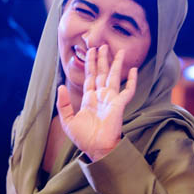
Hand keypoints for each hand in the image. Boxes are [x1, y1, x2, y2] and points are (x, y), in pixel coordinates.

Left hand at [57, 44, 136, 161]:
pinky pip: (128, 90)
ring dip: (116, 64)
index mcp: (89, 99)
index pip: (90, 76)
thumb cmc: (83, 138)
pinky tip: (133, 70)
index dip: (91, 63)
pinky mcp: (119, 104)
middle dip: (102, 59)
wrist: (96, 149)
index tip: (91, 51)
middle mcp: (101, 96)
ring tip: (118, 51)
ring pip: (114, 77)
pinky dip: (131, 80)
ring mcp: (111, 99)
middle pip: (102, 73)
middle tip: (103, 45)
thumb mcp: (68, 120)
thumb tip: (60, 86)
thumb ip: (63, 103)